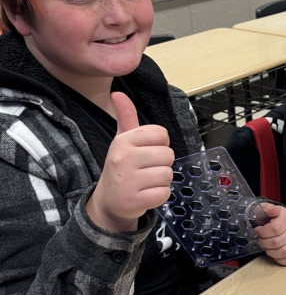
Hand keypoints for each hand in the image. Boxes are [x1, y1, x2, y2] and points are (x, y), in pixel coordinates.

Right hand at [85, 92, 173, 232]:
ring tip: (145, 182)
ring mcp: (128, 181)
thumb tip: (118, 93)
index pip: (161, 133)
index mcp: (123, 141)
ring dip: (161, 181)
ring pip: (167, 174)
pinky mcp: (135, 200)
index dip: (160, 144)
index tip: (148, 152)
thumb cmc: (122, 167)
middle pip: (168, 155)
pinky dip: (159, 196)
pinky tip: (146, 194)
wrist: (109, 202)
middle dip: (162, 164)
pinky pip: (164, 193)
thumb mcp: (122, 140)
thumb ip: (126, 116)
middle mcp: (123, 158)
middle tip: (146, 170)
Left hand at [254, 202, 285, 265]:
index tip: (258, 230)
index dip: (263, 232)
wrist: (277, 221)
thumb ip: (268, 208)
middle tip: (261, 239)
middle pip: (278, 242)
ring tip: (266, 246)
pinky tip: (274, 253)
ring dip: (271, 252)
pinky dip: (281, 259)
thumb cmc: (268, 216)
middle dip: (264, 242)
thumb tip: (274, 210)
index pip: (276, 229)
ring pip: (285, 252)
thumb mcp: (264, 208)